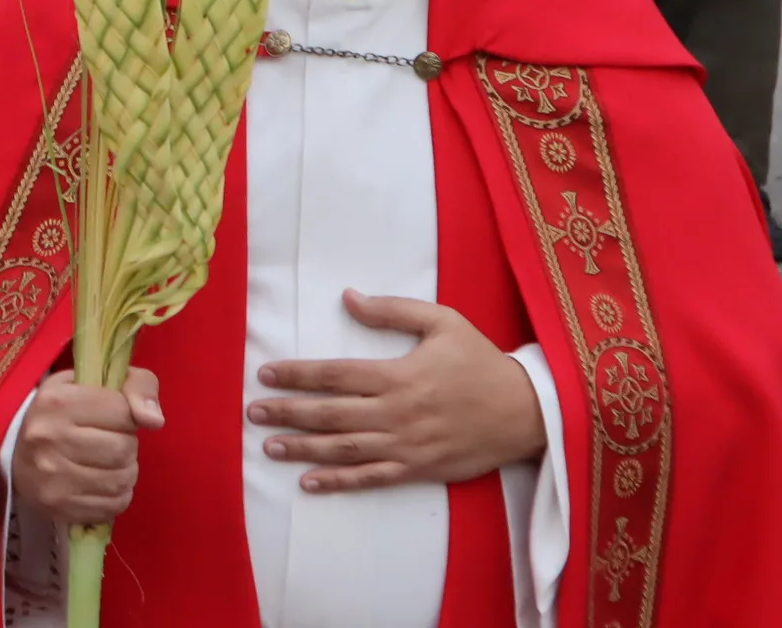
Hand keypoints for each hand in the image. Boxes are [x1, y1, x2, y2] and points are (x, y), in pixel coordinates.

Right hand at [12, 367, 164, 526]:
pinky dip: (117, 495)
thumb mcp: (93, 382)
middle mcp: (49, 439)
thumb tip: (155, 420)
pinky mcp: (58, 507)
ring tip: (108, 463)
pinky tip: (102, 483)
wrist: (14, 449)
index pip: (123, 412)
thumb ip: (137, 386)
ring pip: (121, 480)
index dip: (126, 415)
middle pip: (123, 449)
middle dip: (126, 445)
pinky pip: (113, 506)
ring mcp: (52, 478)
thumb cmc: (62, 411)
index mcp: (57, 402)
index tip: (112, 416)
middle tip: (110, 442)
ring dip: (125, 472)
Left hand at [250, 291, 547, 492]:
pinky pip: (372, 478)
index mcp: (398, 375)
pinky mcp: (419, 468)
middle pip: (331, 413)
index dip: (298, 374)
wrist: (528, 411)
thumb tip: (348, 298)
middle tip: (253, 412)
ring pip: (345, 449)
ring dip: (304, 449)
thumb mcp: (443, 322)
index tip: (265, 374)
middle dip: (288, 413)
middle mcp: (397, 412)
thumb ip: (393, 311)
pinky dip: (340, 482)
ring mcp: (407, 444)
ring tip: (270, 448)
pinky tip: (310, 483)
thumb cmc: (481, 362)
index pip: (335, 374)